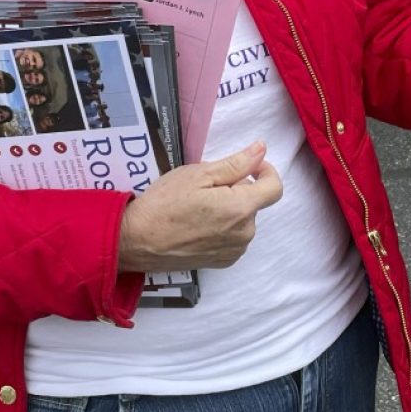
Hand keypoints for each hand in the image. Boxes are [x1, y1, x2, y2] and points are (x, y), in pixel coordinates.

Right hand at [117, 141, 282, 272]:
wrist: (135, 241)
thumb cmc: (165, 202)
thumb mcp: (200, 174)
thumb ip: (237, 163)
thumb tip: (262, 149)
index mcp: (241, 209)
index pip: (275, 188)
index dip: (265, 171)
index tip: (249, 165)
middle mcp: (244, 234)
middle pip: (255, 202)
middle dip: (238, 188)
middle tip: (207, 185)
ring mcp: (233, 251)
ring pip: (243, 218)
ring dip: (230, 207)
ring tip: (199, 205)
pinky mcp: (222, 262)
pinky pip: (234, 236)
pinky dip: (224, 225)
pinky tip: (199, 222)